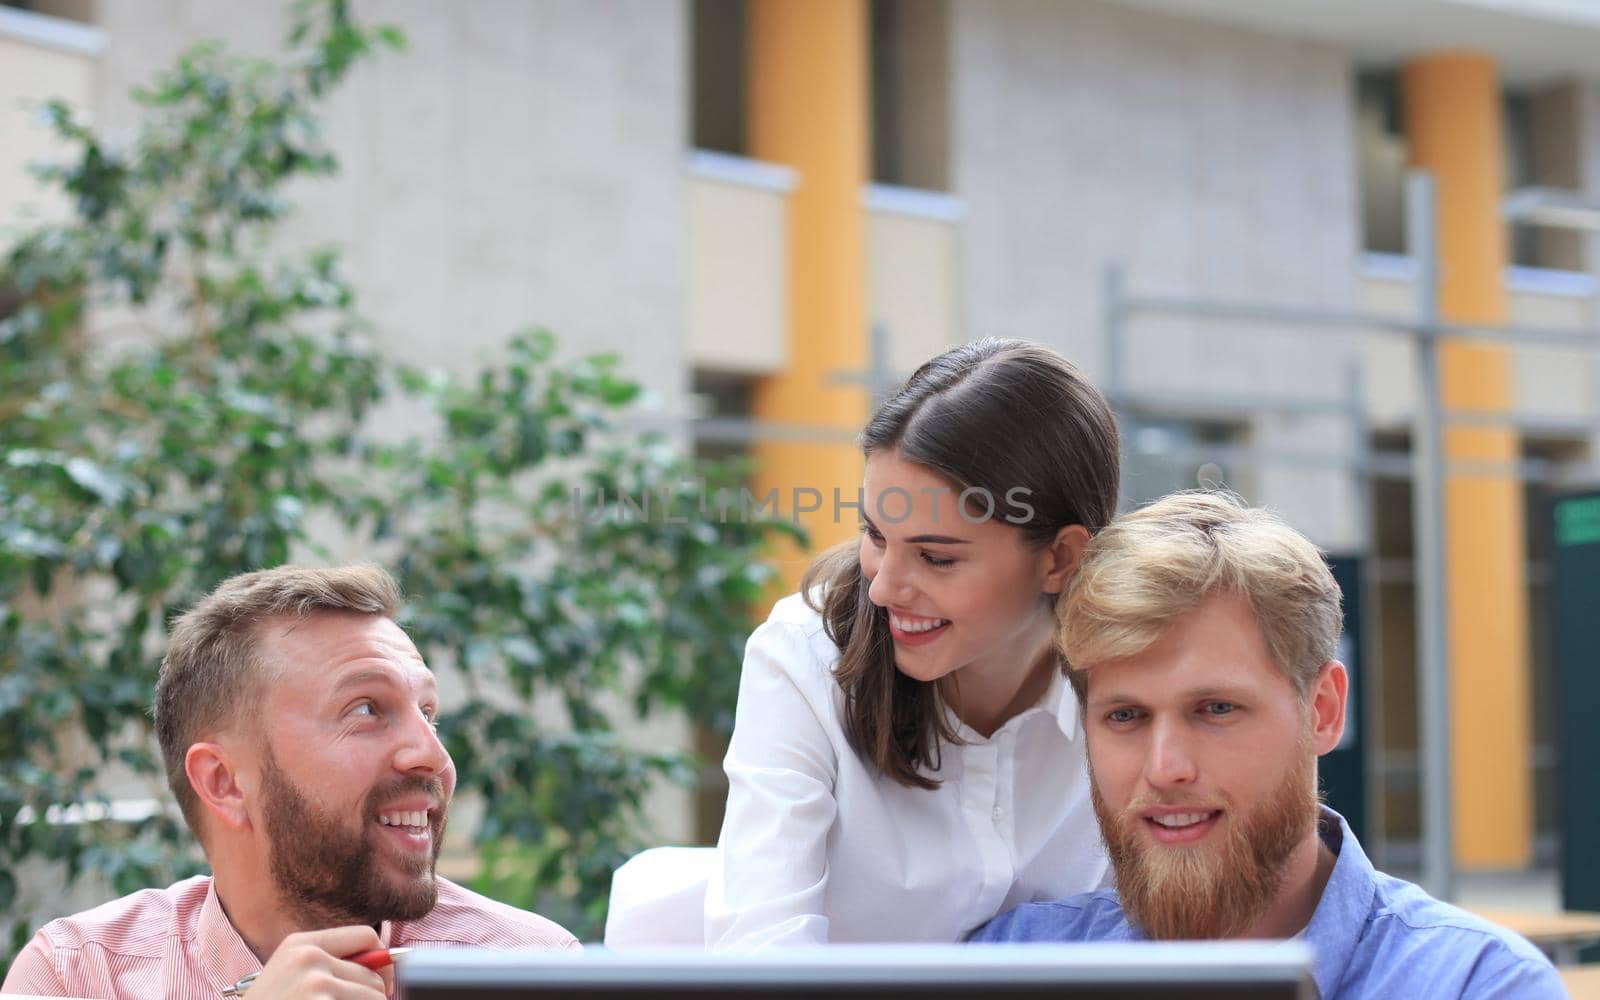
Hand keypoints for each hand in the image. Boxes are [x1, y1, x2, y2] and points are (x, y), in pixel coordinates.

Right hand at [243, 926, 388, 998]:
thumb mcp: (291, 978)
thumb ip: (331, 965)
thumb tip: (390, 960)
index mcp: (300, 944)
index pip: (366, 937)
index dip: (382, 963)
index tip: (380, 986)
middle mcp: (308, 957)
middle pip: (374, 974)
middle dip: (372, 998)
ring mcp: (314, 983)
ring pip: (374, 997)